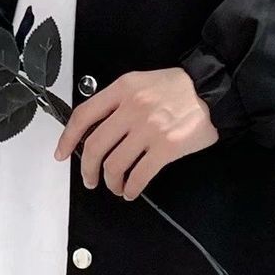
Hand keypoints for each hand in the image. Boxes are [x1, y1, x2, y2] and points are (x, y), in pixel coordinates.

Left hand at [52, 67, 218, 200]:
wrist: (213, 90)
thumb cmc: (178, 88)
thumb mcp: (140, 83)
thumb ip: (118, 101)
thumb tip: (95, 130)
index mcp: (123, 90)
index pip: (83, 116)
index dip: (67, 138)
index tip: (61, 153)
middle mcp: (132, 108)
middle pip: (95, 146)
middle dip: (87, 169)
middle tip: (89, 179)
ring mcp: (149, 129)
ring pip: (115, 164)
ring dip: (110, 182)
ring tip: (115, 186)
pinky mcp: (167, 147)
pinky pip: (139, 175)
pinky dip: (131, 188)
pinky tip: (131, 191)